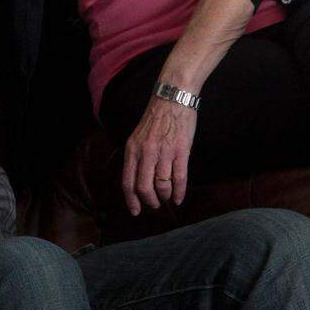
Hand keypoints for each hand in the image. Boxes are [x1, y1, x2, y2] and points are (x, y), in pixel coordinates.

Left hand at [121, 93, 197, 214]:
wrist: (173, 98)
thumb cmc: (157, 118)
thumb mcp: (138, 136)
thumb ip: (136, 156)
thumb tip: (136, 180)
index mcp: (132, 149)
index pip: (127, 181)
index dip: (131, 200)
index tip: (135, 211)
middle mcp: (146, 153)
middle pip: (144, 188)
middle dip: (149, 202)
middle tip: (155, 206)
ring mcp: (164, 153)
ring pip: (162, 186)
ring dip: (165, 197)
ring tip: (168, 199)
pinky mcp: (181, 151)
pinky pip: (179, 179)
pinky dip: (179, 192)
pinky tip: (179, 198)